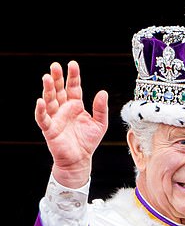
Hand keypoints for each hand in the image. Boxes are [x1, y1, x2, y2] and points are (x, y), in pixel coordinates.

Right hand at [34, 60, 108, 188]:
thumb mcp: (100, 124)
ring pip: (50, 100)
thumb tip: (103, 92)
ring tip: (47, 78)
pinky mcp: (49, 129)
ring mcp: (56, 117)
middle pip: (59, 90)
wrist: (80, 160)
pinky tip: (41, 101)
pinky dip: (41, 110)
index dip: (73, 76)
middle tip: (55, 66)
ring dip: (48, 89)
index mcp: (76, 105)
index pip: (73, 87)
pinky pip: (43, 118)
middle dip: (57, 78)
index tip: (73, 64)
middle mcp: (64, 109)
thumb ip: (101, 109)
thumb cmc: (88, 142)